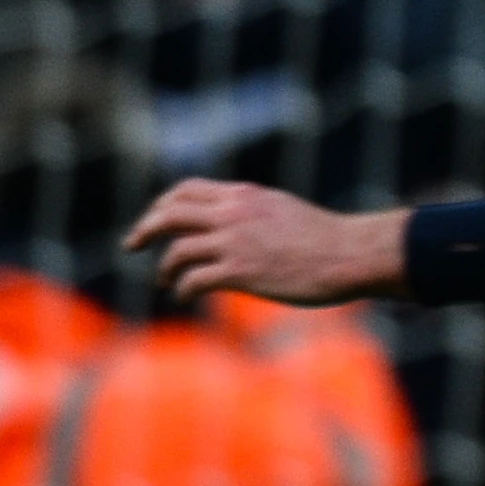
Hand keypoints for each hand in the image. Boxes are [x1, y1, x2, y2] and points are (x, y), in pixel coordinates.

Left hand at [127, 182, 407, 305]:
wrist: (352, 254)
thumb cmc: (328, 239)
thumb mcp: (283, 210)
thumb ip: (253, 213)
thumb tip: (234, 226)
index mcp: (243, 195)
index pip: (185, 190)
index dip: (162, 204)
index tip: (155, 219)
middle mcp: (232, 213)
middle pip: (168, 214)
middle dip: (144, 229)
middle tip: (132, 244)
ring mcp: (234, 242)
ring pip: (177, 250)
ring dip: (164, 268)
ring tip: (165, 281)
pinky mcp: (241, 272)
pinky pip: (193, 279)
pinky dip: (182, 288)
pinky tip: (185, 295)